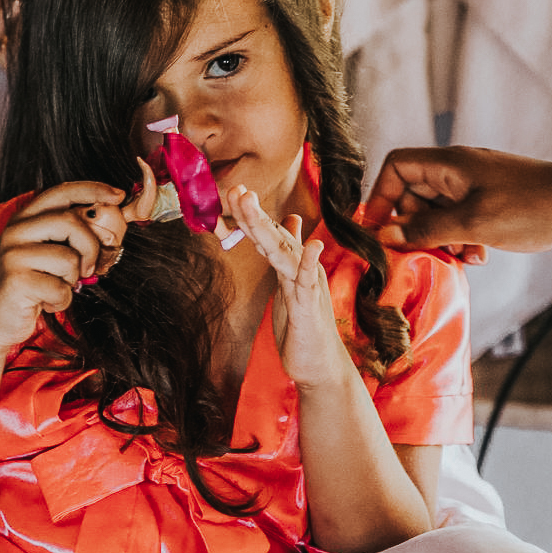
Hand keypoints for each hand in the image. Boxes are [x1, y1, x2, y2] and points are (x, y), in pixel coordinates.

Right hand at [0, 182, 126, 351]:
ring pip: (69, 258)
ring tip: (56, 288)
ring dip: (72, 280)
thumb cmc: (29, 286)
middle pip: (71, 222)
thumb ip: (70, 237)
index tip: (117, 196)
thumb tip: (109, 227)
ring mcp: (13, 255)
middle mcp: (16, 231)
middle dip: (91, 248)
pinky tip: (46, 303)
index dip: (92, 189)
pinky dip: (61, 301)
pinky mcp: (16, 281)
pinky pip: (60, 289)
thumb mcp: (48, 254)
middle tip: (88, 269)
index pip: (61, 193)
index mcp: (25, 219)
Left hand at [224, 185, 351, 386]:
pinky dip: (310, 263)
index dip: (249, 213)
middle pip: (272, 236)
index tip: (233, 190)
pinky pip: (308, 282)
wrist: (318, 363)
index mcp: (289, 264)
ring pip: (283, 252)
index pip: (267, 233)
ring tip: (252, 206)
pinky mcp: (310, 306)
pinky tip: (314, 246)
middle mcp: (298, 268)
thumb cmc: (301, 324)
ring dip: (268, 228)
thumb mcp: (288, 283)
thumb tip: (290, 219)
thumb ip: (288, 253)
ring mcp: (305, 285)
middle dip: (253, 213)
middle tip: (237, 189)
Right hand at [362, 145, 551, 263]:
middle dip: (412, 225)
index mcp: (450, 165)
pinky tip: (478, 256)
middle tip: (421, 250)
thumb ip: (425, 229)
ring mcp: (476, 187)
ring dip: (438, 236)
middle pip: (412, 193)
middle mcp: (459, 172)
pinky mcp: (492, 203)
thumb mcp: (473, 223)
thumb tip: (385, 236)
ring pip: (436, 211)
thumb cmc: (534, 208)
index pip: (397, 167)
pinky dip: (460, 239)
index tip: (378, 229)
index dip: (381, 196)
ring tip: (458, 256)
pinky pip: (460, 220)